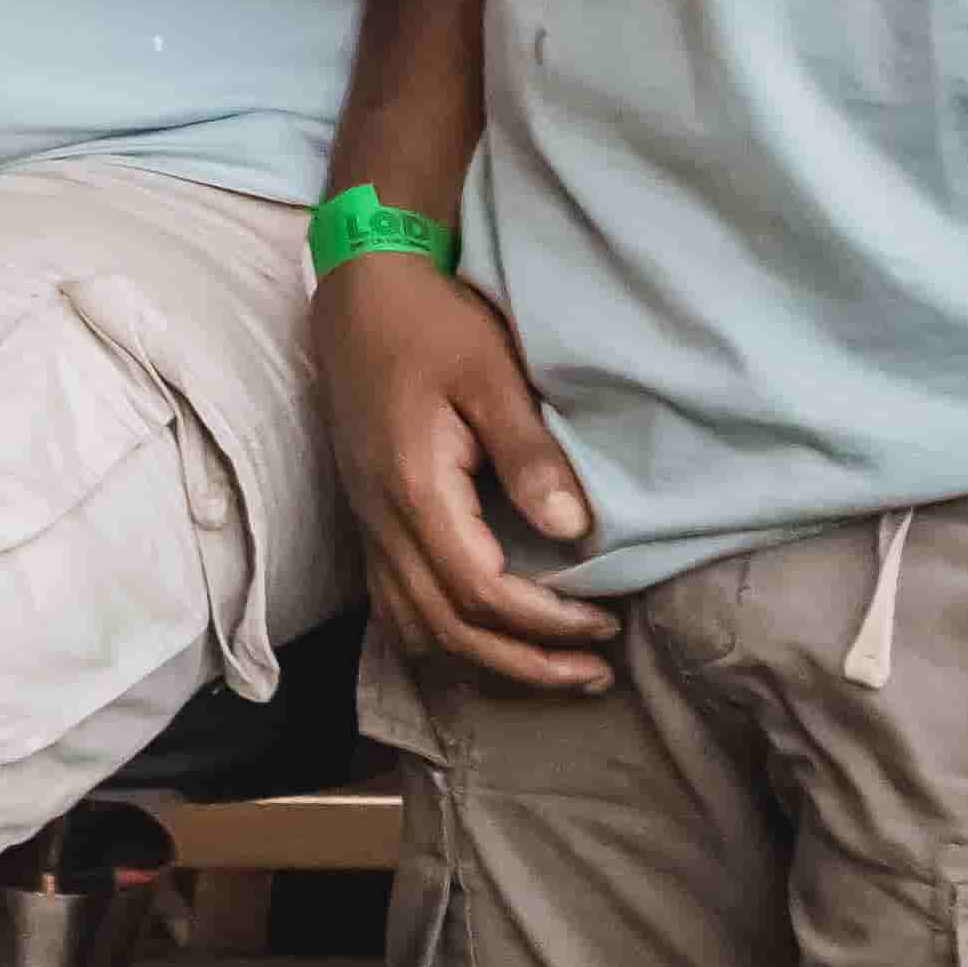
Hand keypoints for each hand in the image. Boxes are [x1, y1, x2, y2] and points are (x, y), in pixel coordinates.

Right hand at [319, 253, 617, 696]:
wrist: (361, 293)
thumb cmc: (432, 324)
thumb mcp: (491, 374)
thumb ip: (528, 455)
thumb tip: (573, 531)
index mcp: (414, 489)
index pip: (480, 592)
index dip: (546, 624)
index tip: (605, 623)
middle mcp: (383, 521)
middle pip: (447, 630)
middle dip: (525, 665)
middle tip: (595, 673)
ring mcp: (370, 524)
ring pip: (417, 630)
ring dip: (485, 663)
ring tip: (551, 670)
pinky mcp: (370, 519)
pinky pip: (397, 608)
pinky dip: (444, 640)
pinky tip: (486, 639)